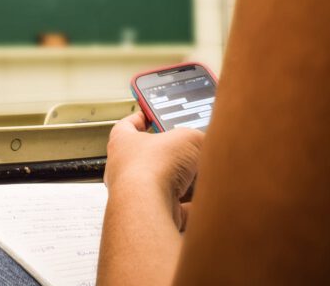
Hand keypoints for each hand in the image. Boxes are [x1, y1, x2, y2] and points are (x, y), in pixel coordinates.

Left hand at [104, 111, 203, 230]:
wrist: (147, 207)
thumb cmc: (151, 168)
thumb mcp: (186, 138)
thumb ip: (197, 137)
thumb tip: (206, 142)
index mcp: (122, 142)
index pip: (128, 125)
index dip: (142, 118)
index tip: (152, 115)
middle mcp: (125, 169)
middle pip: (151, 158)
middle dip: (173, 155)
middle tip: (191, 149)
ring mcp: (136, 195)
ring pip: (164, 185)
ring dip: (184, 182)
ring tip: (202, 175)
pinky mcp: (151, 215)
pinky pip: (176, 210)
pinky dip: (192, 207)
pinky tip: (205, 202)